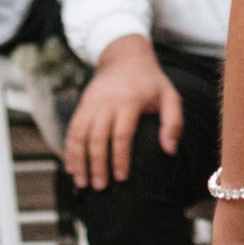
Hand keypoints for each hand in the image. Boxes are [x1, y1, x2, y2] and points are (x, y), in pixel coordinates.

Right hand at [62, 34, 183, 188]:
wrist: (126, 57)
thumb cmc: (151, 83)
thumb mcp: (170, 96)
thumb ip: (173, 122)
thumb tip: (169, 150)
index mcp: (130, 101)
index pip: (122, 134)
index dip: (120, 158)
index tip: (122, 178)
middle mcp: (107, 102)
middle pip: (97, 137)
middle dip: (98, 165)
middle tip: (101, 187)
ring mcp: (92, 103)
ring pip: (80, 135)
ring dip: (79, 161)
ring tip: (83, 183)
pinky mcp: (83, 105)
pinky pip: (73, 130)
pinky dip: (70, 150)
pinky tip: (72, 168)